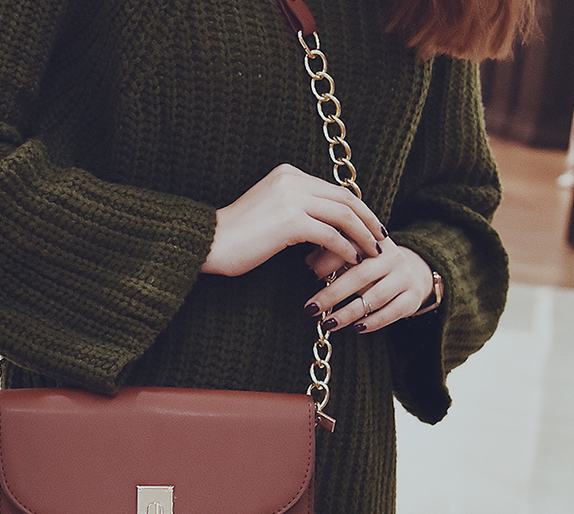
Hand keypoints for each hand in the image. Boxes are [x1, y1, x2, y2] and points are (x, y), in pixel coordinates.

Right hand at [201, 164, 386, 276]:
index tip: (369, 225)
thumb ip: (295, 209)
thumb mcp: (269, 212)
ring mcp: (291, 198)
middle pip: (344, 197)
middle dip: (367, 219)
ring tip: (373, 252)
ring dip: (362, 235)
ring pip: (342, 214)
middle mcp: (291, 179)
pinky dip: (345, 248)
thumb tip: (324, 227)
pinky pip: (329, 234)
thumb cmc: (236, 237)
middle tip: (382, 238)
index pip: (333, 189)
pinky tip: (352, 260)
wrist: (210, 244)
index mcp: (287, 174)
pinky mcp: (290, 221)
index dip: (356, 208)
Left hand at [304, 240, 434, 332]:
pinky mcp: (412, 297)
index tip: (309, 273)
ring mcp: (404, 277)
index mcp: (373, 242)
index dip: (329, 260)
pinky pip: (393, 312)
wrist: (411, 273)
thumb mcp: (352, 256)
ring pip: (375, 297)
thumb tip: (307, 262)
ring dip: (349, 313)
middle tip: (310, 308)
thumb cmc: (369, 265)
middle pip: (360, 275)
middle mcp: (392, 257)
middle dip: (333, 293)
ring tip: (327, 323)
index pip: (351, 248)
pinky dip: (374, 322)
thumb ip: (330, 256)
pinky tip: (356, 329)